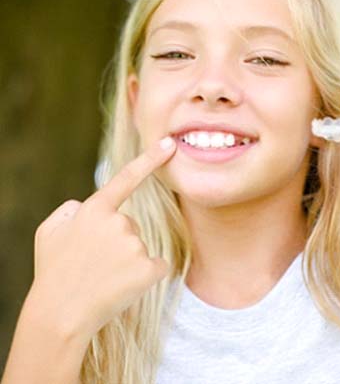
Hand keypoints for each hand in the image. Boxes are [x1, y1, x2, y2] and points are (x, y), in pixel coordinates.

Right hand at [30, 136, 176, 339]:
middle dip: (116, 242)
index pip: (126, 178)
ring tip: (102, 277)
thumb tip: (87, 206)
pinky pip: (156, 267)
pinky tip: (123, 287)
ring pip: (140, 247)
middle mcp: (118, 222)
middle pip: (129, 225)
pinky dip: (144, 277)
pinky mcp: (148, 268)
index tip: (171, 144)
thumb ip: (70, 210)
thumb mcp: (48, 232)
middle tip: (93, 264)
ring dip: (127, 261)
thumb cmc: (53, 272)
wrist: (60, 315)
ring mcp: (135, 245)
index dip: (150, 159)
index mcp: (95, 210)